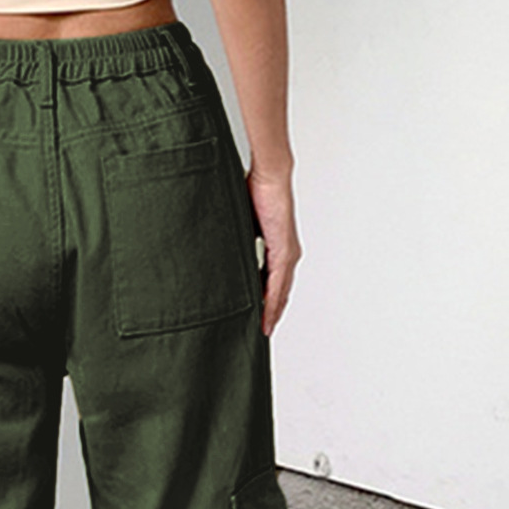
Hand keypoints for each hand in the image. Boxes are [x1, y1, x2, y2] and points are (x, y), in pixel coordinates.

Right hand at [248, 169, 301, 336]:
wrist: (269, 176)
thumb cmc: (254, 192)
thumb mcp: (240, 223)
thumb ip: (235, 240)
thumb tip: (220, 249)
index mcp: (278, 248)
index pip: (273, 282)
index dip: (266, 302)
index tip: (257, 318)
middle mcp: (287, 254)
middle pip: (280, 292)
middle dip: (270, 314)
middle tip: (259, 333)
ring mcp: (288, 254)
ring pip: (280, 293)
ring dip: (272, 313)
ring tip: (261, 331)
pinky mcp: (284, 252)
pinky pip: (278, 284)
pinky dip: (272, 302)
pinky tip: (265, 317)